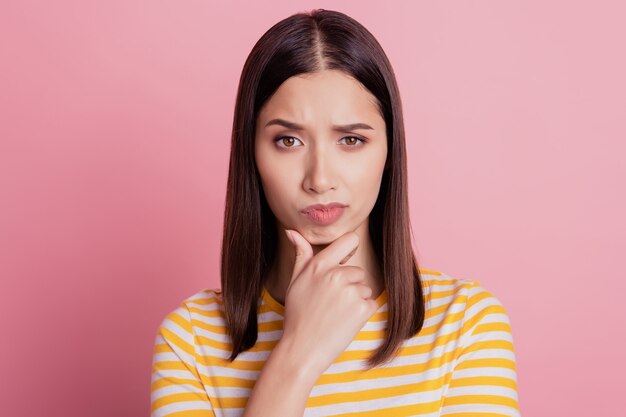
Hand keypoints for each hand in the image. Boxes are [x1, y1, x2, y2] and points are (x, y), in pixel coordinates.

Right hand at [279, 228, 379, 376]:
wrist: (302, 349)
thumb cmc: (297, 315)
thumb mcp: (295, 281)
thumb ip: (300, 254)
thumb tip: (292, 231)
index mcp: (319, 265)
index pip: (349, 240)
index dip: (350, 249)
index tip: (344, 260)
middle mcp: (336, 275)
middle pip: (357, 271)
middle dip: (349, 284)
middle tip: (330, 303)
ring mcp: (350, 291)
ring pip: (364, 288)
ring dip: (355, 300)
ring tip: (336, 314)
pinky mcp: (362, 308)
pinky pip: (370, 303)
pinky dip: (361, 313)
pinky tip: (344, 321)